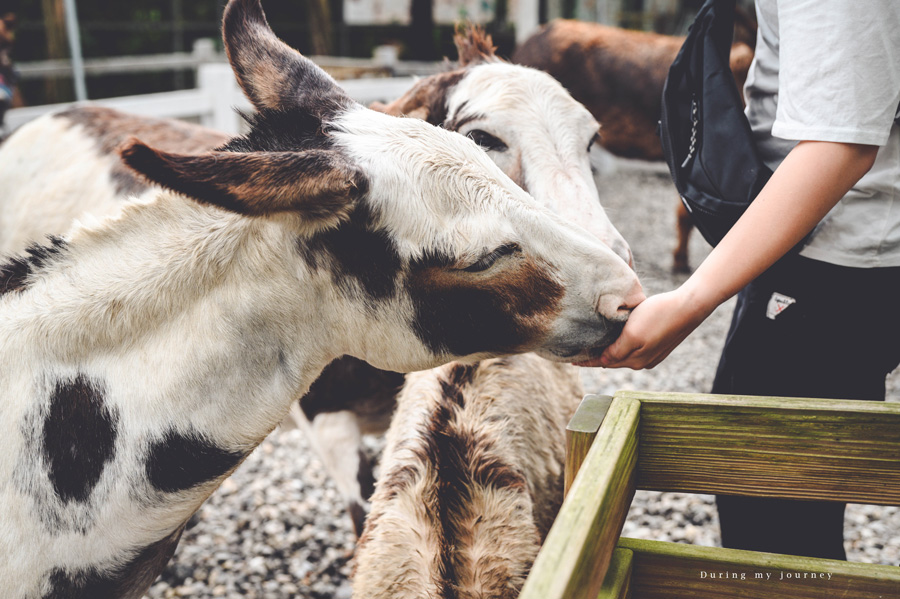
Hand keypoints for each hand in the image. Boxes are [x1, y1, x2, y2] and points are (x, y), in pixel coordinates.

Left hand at [577, 287, 712, 369]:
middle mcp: (643, 362)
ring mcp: (653, 355)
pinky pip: (634, 349)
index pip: (604, 362)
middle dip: (597, 357)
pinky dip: (622, 346)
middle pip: (613, 360)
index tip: (570, 361)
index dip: (587, 361)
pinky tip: (617, 340)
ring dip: (610, 352)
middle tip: (579, 352)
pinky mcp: (659, 345)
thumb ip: (616, 351)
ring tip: (595, 347)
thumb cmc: (658, 316)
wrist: (688, 306)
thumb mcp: (632, 334)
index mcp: (635, 361)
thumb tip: (602, 362)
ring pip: (624, 355)